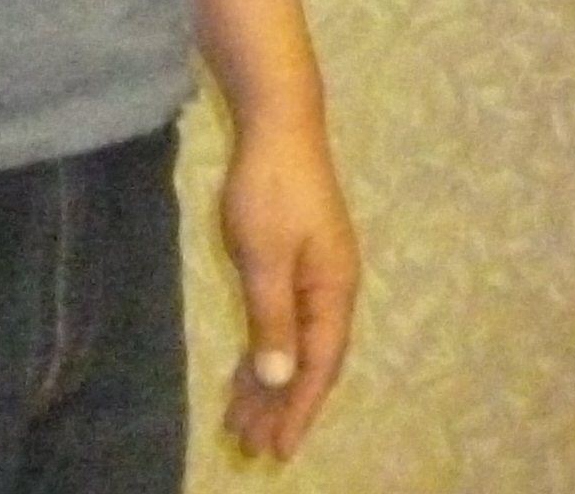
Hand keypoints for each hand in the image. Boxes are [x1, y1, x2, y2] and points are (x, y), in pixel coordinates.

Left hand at [215, 114, 360, 462]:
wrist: (280, 125)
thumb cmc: (272, 190)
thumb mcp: (265, 258)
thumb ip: (272, 319)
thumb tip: (281, 376)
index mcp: (333, 289)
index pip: (319, 364)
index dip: (299, 409)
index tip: (280, 449)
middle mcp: (331, 289)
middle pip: (309, 362)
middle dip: (282, 407)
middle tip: (252, 449)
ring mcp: (314, 277)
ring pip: (293, 346)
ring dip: (269, 386)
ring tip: (241, 426)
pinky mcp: (294, 265)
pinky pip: (281, 324)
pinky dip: (264, 353)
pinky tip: (244, 376)